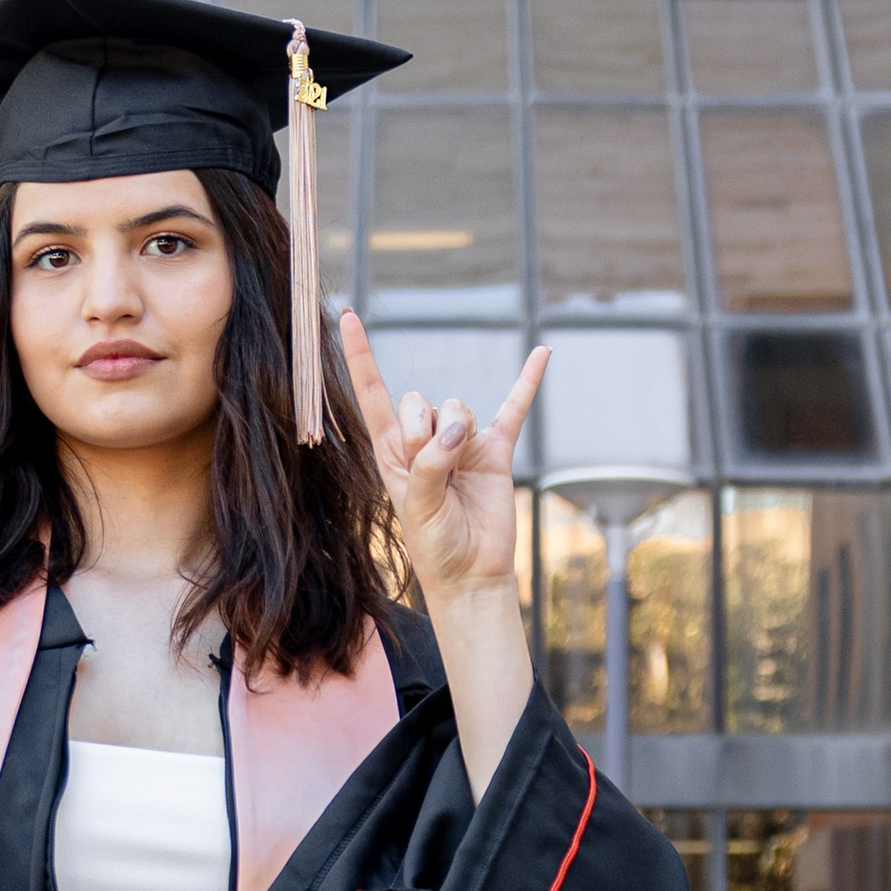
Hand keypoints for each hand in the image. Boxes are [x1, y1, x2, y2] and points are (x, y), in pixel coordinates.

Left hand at [340, 312, 547, 618]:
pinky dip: (527, 381)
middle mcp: (425, 440)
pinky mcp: (495, 450)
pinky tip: (543, 353)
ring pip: (458, 407)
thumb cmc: (436, 545)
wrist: (472, 573)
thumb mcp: (419, 507)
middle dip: (424, 430)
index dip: (361, 356)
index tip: (348, 316)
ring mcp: (462, 442)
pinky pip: (513, 407)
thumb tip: (458, 428)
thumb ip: (430, 464)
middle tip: (433, 468)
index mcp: (392, 451)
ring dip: (458, 434)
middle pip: (419, 401)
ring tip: (459, 472)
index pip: (373, 394)